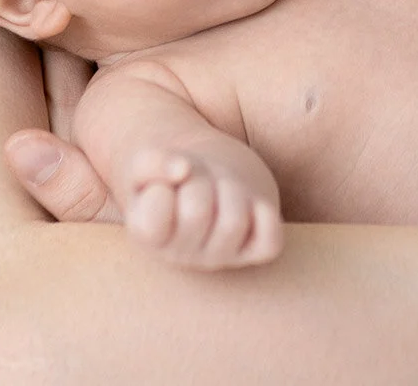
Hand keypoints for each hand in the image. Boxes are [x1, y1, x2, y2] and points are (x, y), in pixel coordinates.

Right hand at [117, 140, 284, 270]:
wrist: (206, 173)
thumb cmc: (172, 170)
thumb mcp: (147, 160)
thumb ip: (151, 162)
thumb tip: (182, 169)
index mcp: (148, 237)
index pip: (152, 222)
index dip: (161, 189)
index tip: (165, 179)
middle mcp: (182, 255)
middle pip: (197, 214)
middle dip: (200, 178)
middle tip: (198, 174)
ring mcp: (221, 256)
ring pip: (233, 223)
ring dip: (232, 187)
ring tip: (222, 182)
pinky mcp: (257, 249)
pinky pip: (270, 241)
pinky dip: (265, 213)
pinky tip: (249, 200)